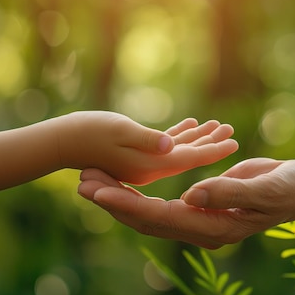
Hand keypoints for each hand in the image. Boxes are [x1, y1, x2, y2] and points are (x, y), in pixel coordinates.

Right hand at [57, 111, 238, 184]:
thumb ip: (147, 140)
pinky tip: (191, 125)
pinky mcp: (135, 157)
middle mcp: (149, 169)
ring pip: (178, 152)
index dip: (213, 150)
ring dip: (198, 138)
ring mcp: (142, 165)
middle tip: (232, 130)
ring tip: (218, 125)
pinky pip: (162, 147)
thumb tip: (171, 144)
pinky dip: (177, 137)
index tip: (235, 142)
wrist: (59, 143)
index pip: (188, 159)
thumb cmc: (87, 132)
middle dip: (211, 144)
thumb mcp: (118, 131)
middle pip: (188, 157)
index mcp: (148, 166)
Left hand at [78, 158, 294, 247]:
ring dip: (118, 196)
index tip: (98, 191)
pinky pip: (160, 202)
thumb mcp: (265, 188)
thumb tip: (191, 194)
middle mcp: (201, 228)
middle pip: (145, 219)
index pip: (161, 217)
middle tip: (80, 181)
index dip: (128, 204)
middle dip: (112, 201)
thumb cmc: (291, 189)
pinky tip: (119, 177)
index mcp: (215, 227)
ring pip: (148, 212)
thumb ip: (229, 192)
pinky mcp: (199, 206)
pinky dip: (137, 189)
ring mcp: (199, 219)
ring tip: (89, 177)